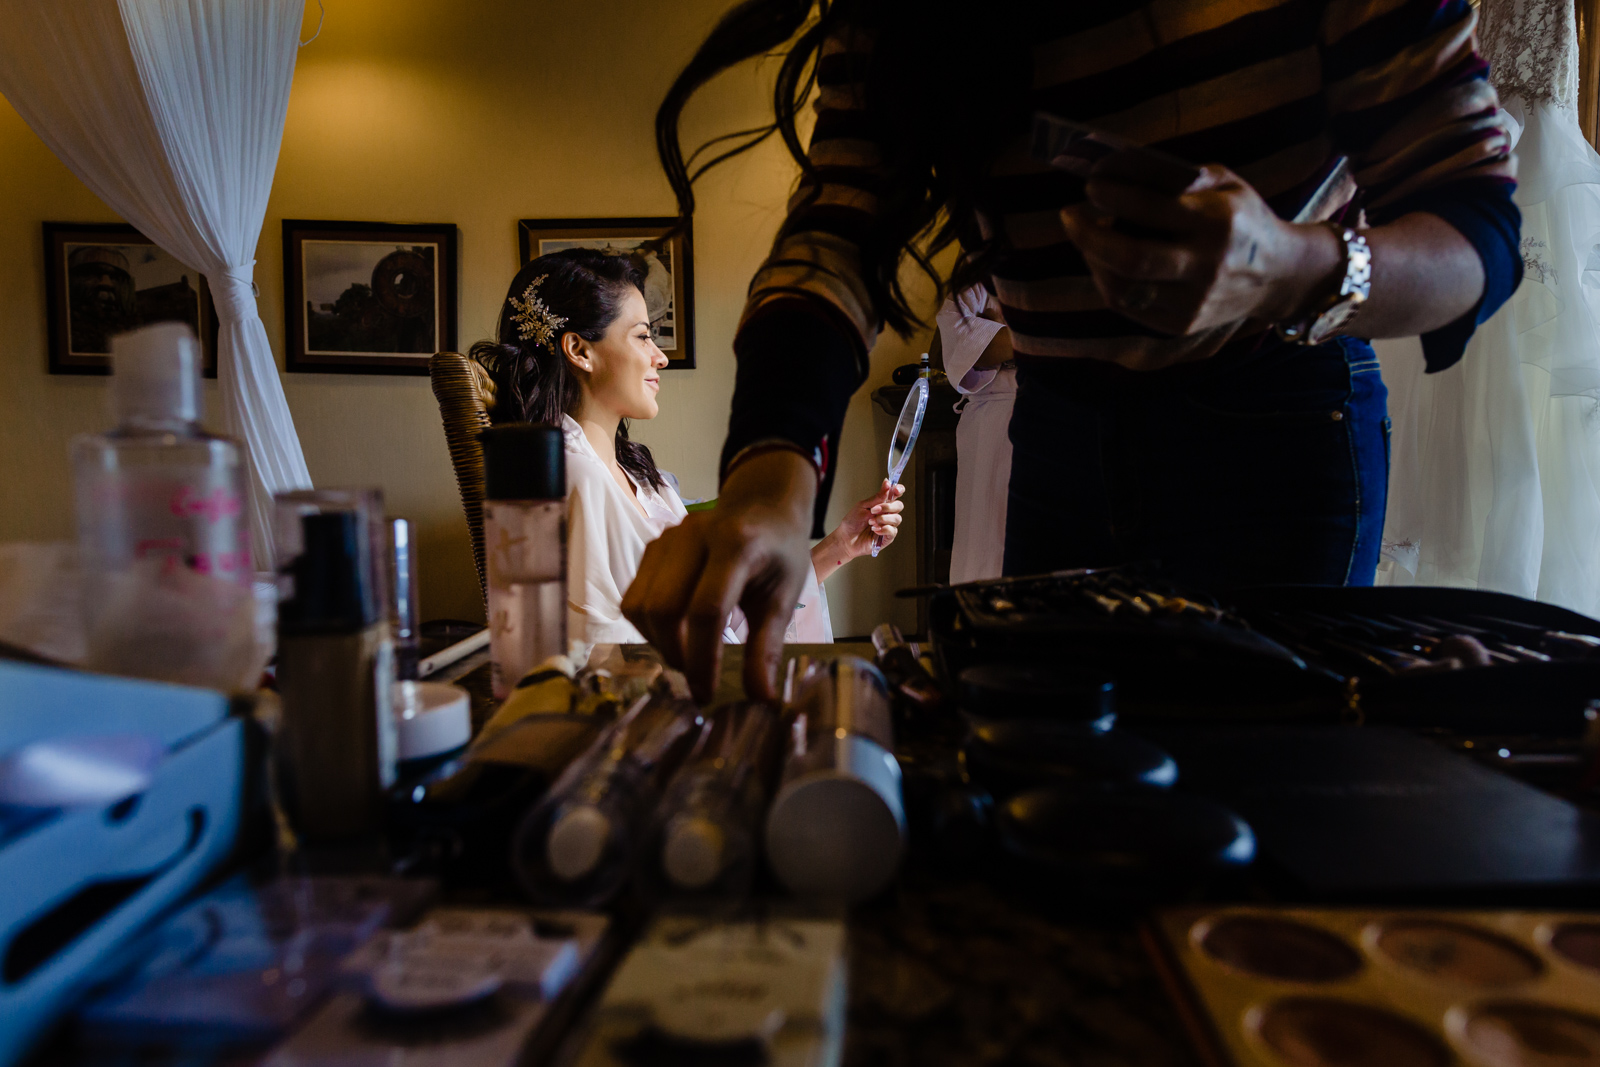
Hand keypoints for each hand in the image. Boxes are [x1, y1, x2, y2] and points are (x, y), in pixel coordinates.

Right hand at [621, 449, 815, 702]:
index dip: (703, 659)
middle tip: (698, 679)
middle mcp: (694, 535)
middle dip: (677, 655)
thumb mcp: (784, 597)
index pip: (707, 609)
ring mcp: (666, 538)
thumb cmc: (779, 553)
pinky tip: (676, 635)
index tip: (707, 694)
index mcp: (736, 544)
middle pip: (664, 609)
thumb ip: (768, 648)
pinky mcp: (651, 548)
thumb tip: (761, 700)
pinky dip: (649, 627)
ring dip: (659, 643)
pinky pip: (635, 597)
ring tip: (688, 657)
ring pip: (640, 606)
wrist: (763, 504)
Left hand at [812, 479, 905, 581]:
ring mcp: (889, 525)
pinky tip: (874, 529)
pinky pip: (892, 531)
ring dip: (883, 519)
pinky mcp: (888, 537)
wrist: (846, 538)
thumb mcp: (863, 506)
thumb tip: (887, 483)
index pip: (896, 494)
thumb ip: (877, 497)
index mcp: (882, 503)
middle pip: (899, 506)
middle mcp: (887, 514)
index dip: (899, 490)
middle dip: (888, 507)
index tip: (895, 489)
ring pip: (897, 518)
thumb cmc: (852, 522)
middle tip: (874, 510)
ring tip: (871, 522)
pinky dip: (883, 529)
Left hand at [1059, 165, 1341, 338]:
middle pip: (1131, 258)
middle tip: (1069, 215)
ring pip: (1123, 288)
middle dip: (1089, 235)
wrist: (1278, 275)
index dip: (1114, 196)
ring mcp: (1193, 301)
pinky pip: (1127, 306)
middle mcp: (1206, 265)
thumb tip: (1112, 165)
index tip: (1091, 185)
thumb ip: (1174, 175)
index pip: (1153, 209)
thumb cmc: (1241, 218)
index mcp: (1218, 221)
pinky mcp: (1181, 324)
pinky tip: (1103, 261)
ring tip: (1087, 237)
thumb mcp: (1223, 182)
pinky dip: (1106, 281)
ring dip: (1093, 259)